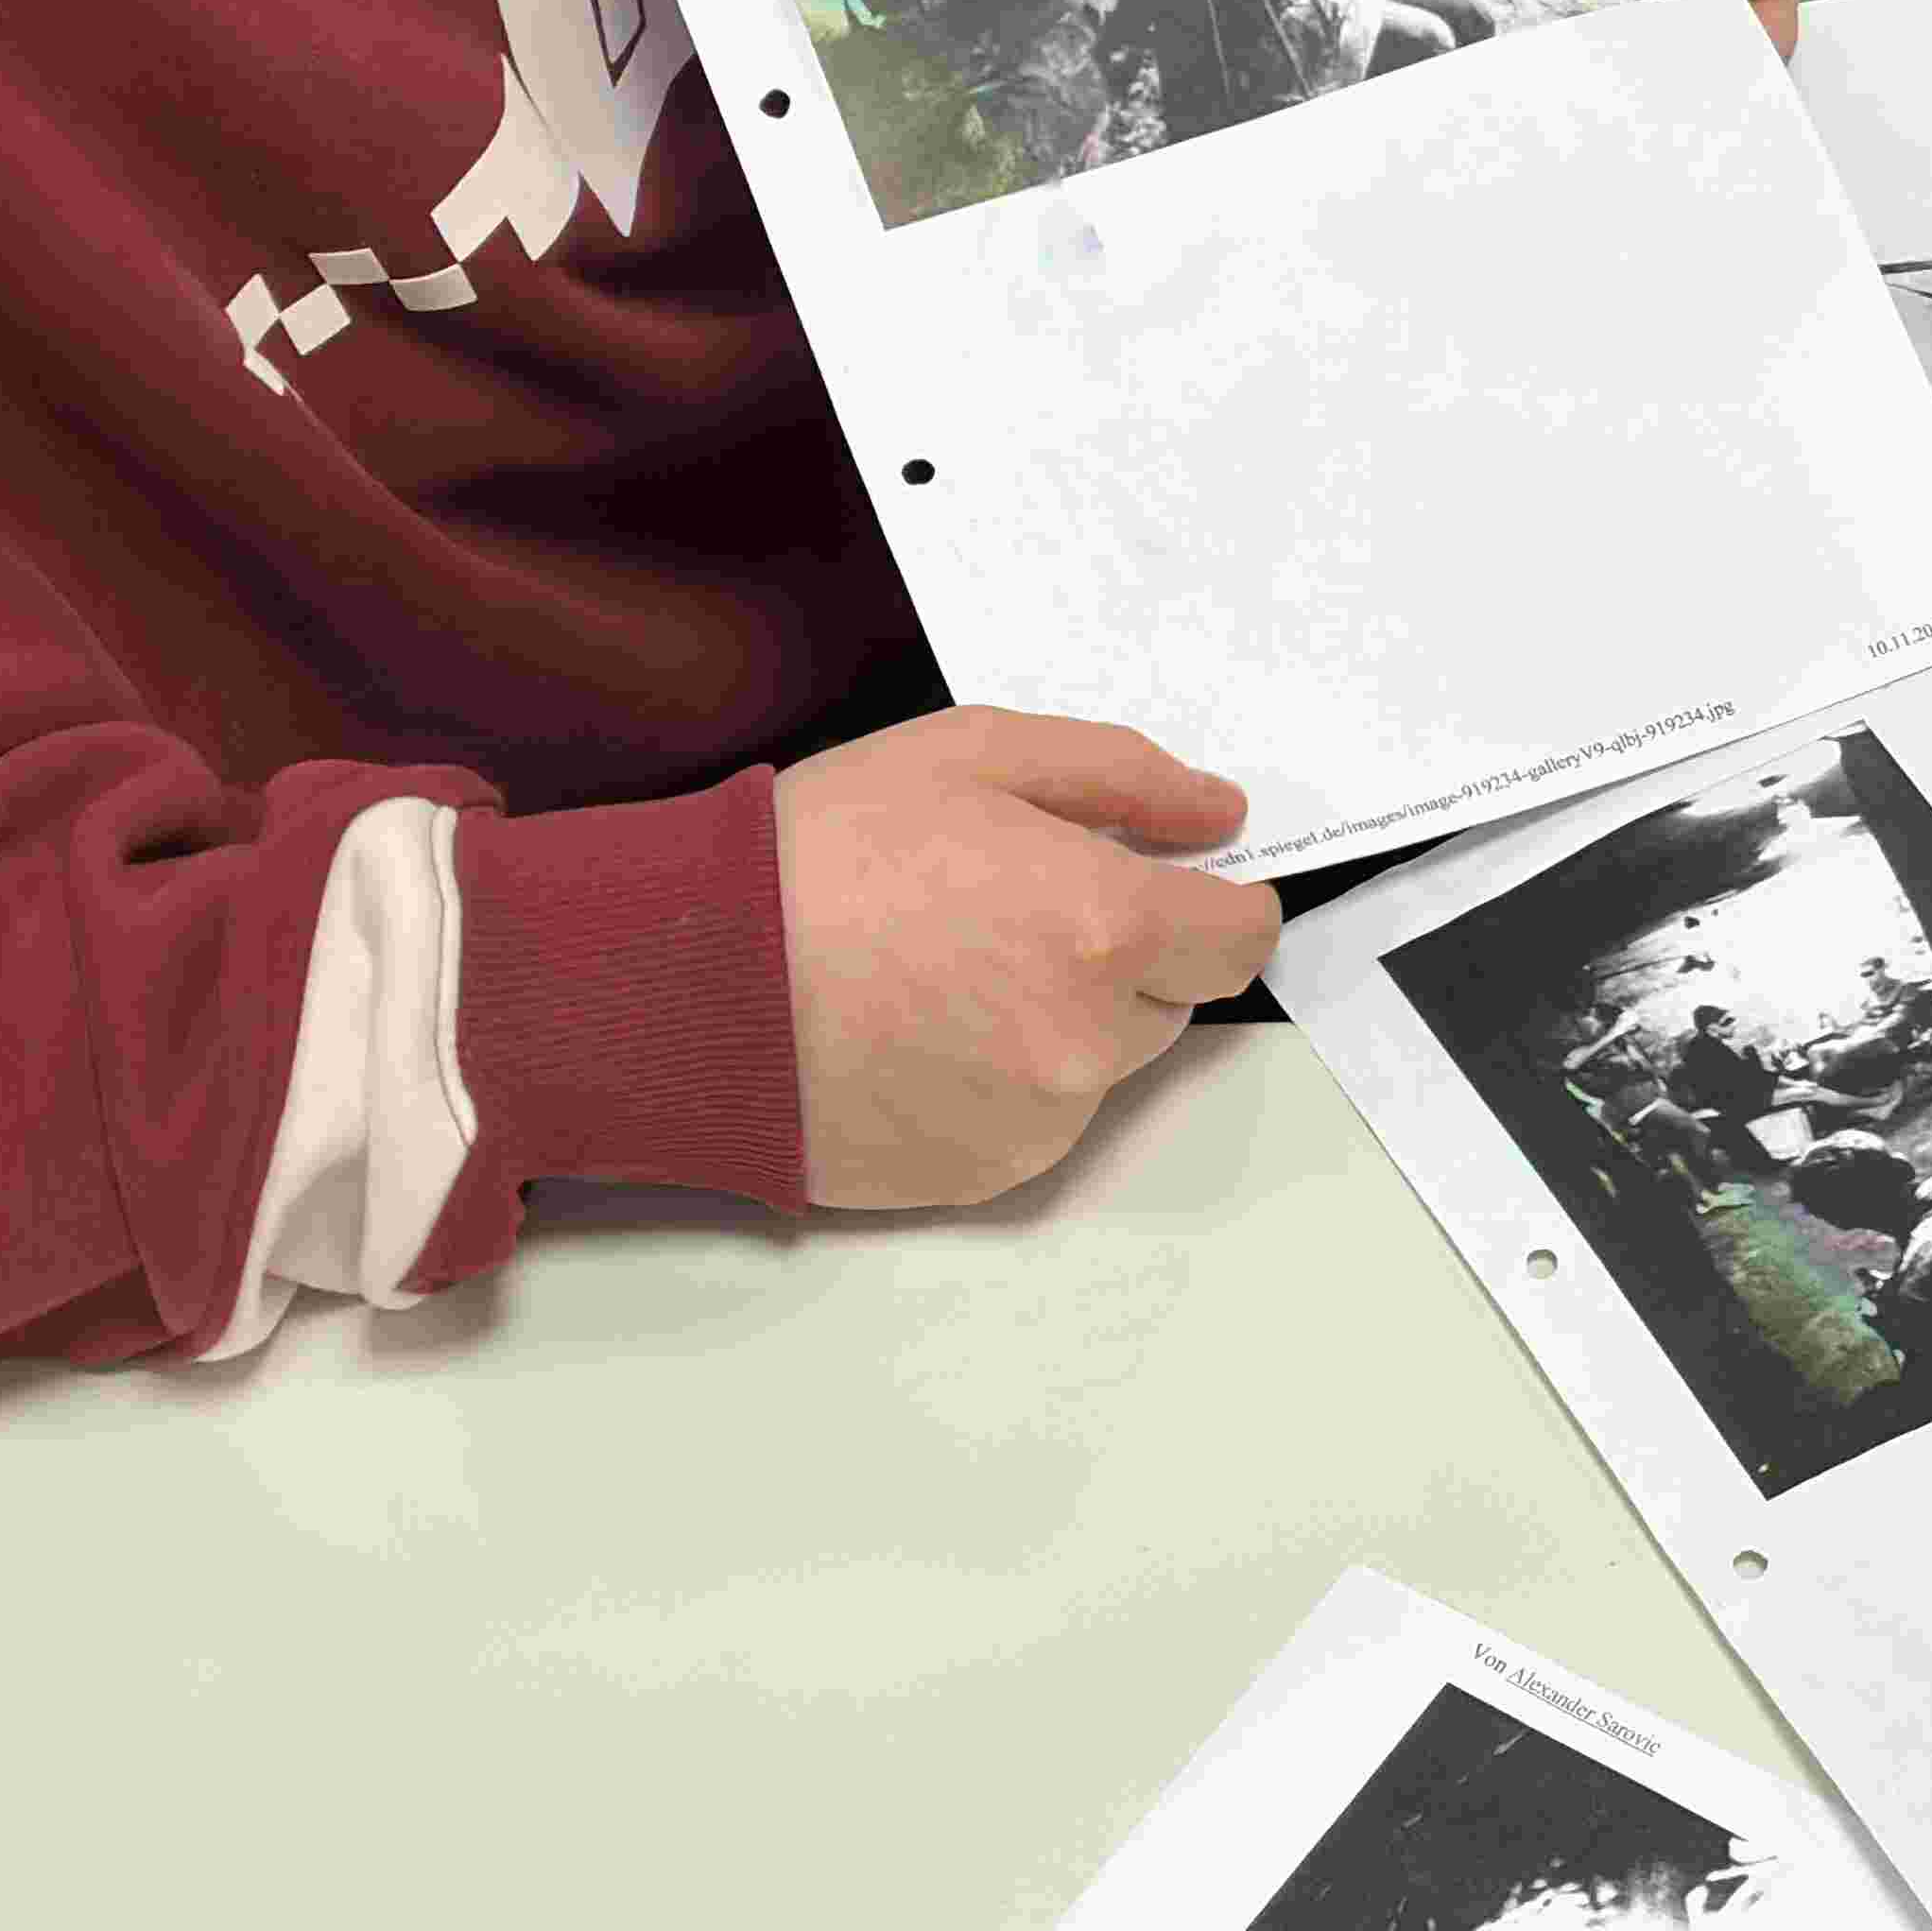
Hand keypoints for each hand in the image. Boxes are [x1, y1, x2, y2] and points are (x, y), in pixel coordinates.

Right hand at [772, 707, 1278, 1207]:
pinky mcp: (985, 1175)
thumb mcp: (970, 755)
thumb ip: (1122, 777)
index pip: (1242, 939)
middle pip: (1171, 1001)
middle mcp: (1090, 1038)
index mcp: (1105, 925)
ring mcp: (1039, 1120)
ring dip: (1064, 1021)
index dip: (1217, 905)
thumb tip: (1219, 815)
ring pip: (1104, 1064)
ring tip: (946, 974)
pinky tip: (918, 1035)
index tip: (1177, 887)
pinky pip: (1037, 1121)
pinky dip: (1003, 1083)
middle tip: (1012, 913)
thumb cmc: (818, 854)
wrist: (689, 980)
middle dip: (1123, 956)